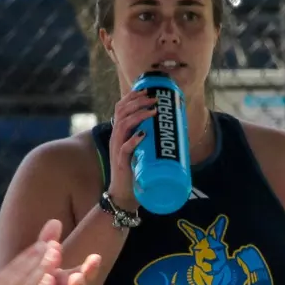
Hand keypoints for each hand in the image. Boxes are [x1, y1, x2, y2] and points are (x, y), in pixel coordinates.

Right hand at [105, 89, 156, 212]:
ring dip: (139, 115)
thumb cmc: (133, 172)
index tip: (147, 90)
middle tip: (154, 98)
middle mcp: (115, 137)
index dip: (132, 96)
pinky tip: (143, 134)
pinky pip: (125, 147)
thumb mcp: (139, 150)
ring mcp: (117, 149)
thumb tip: (169, 129)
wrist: (123, 194)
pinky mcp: (120, 161)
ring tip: (154, 111)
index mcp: (119, 132)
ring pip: (123, 125)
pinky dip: (134, 139)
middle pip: (121, 111)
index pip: (120, 108)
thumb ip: (147, 138)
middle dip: (138, 101)